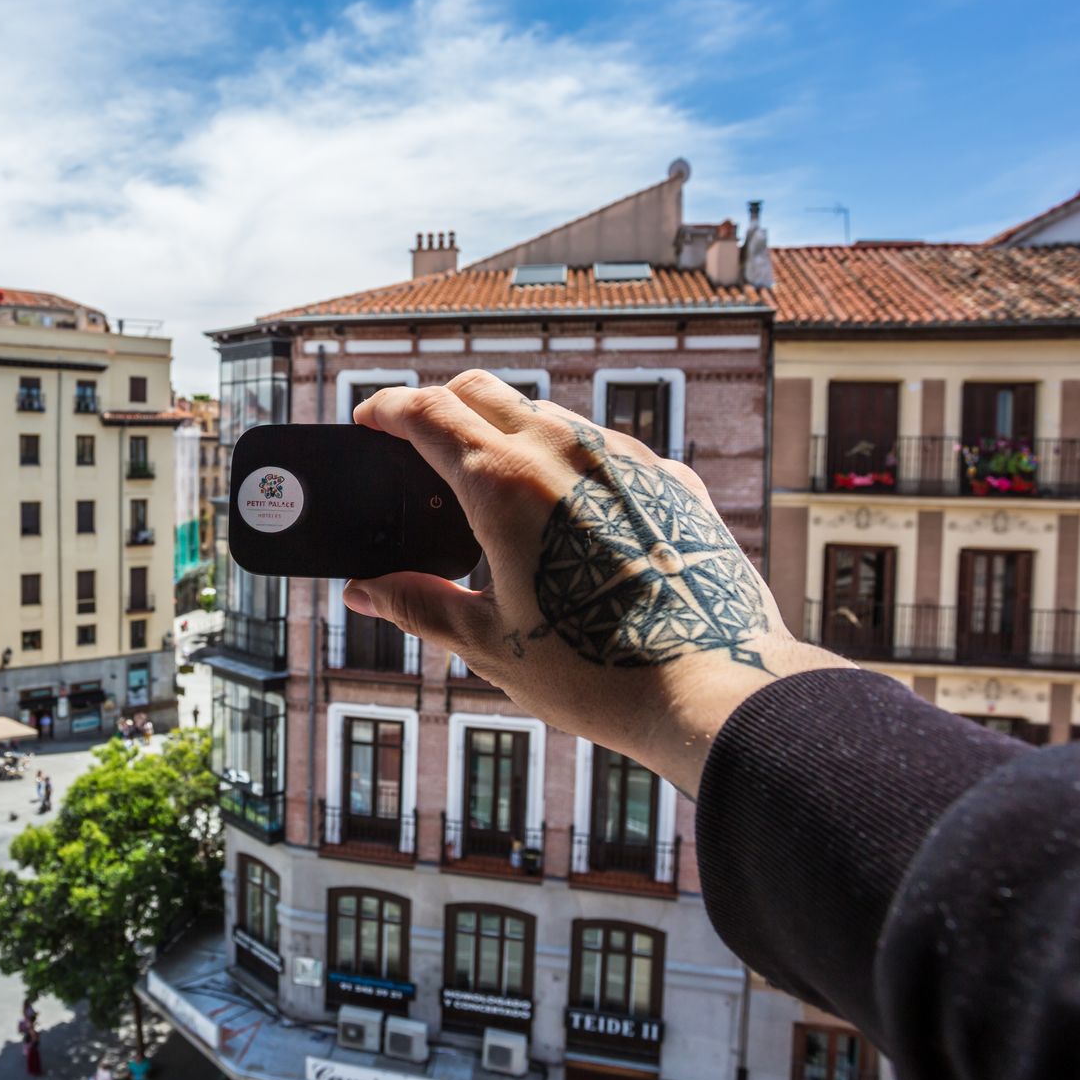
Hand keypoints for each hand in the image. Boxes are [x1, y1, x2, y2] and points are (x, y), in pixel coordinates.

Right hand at [344, 370, 846, 794]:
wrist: (715, 689)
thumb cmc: (597, 673)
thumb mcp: (488, 643)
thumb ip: (416, 603)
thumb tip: (363, 591)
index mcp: (504, 483)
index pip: (426, 412)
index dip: (387, 408)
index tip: (369, 419)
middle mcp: (565, 450)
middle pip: (482, 389)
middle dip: (439, 403)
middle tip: (418, 443)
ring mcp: (626, 459)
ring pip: (549, 413)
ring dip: (507, 429)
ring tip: (494, 487)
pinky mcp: (673, 480)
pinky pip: (608, 449)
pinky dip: (571, 463)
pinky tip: (571, 518)